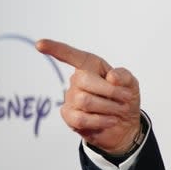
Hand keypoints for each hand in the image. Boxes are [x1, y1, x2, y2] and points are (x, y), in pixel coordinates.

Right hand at [35, 38, 140, 153]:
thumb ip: (124, 76)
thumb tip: (111, 77)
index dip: (56, 49)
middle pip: (84, 80)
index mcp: (90, 67)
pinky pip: (80, 118)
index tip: (40, 44)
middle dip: (110, 91)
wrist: (125, 125)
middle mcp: (77, 80)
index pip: (72, 56)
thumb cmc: (125, 99)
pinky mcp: (69, 116)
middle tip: (125, 98)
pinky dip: (100, 120)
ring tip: (119, 110)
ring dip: (109, 107)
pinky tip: (110, 120)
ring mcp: (71, 98)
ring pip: (85, 100)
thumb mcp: (131, 84)